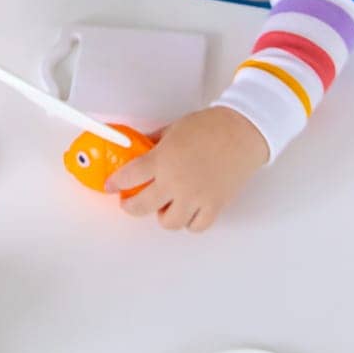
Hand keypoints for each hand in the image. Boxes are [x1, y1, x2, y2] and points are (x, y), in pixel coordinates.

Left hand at [105, 106, 268, 231]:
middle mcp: (175, 182)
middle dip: (130, 206)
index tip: (111, 186)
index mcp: (162, 160)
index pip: (128, 178)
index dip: (115, 183)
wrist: (242, 132)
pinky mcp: (214, 206)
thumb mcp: (173, 129)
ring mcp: (195, 197)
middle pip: (141, 207)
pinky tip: (188, 210)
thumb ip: (154, 144)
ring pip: (169, 222)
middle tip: (129, 202)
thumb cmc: (210, 126)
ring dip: (163, 215)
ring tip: (166, 204)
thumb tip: (140, 151)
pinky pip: (195, 226)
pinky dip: (189, 221)